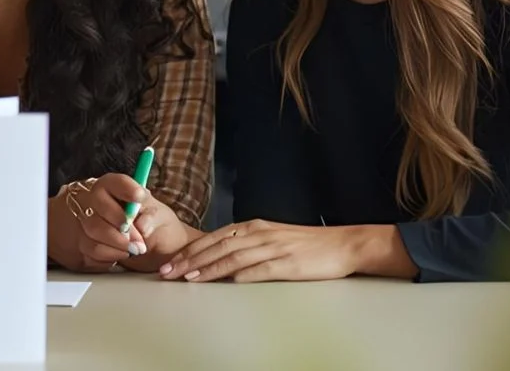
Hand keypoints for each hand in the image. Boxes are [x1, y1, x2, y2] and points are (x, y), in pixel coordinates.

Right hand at [49, 173, 190, 271]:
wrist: (138, 240)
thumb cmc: (145, 220)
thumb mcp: (156, 214)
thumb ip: (152, 216)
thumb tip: (143, 227)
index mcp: (112, 186)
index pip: (116, 181)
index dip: (127, 188)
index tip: (140, 197)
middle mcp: (95, 199)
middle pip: (100, 206)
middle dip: (123, 225)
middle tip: (140, 239)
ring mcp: (85, 219)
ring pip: (94, 230)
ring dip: (118, 243)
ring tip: (135, 249)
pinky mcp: (82, 240)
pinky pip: (91, 249)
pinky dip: (110, 254)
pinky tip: (123, 253)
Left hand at [158, 219, 362, 282]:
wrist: (342, 244)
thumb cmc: (305, 245)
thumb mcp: (271, 238)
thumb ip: (246, 246)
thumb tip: (219, 259)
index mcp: (253, 227)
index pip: (213, 238)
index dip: (190, 250)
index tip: (170, 262)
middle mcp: (259, 234)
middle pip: (217, 246)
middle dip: (189, 260)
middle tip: (168, 272)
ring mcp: (273, 248)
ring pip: (233, 257)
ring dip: (208, 268)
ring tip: (188, 278)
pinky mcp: (288, 263)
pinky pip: (261, 269)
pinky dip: (242, 275)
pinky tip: (227, 282)